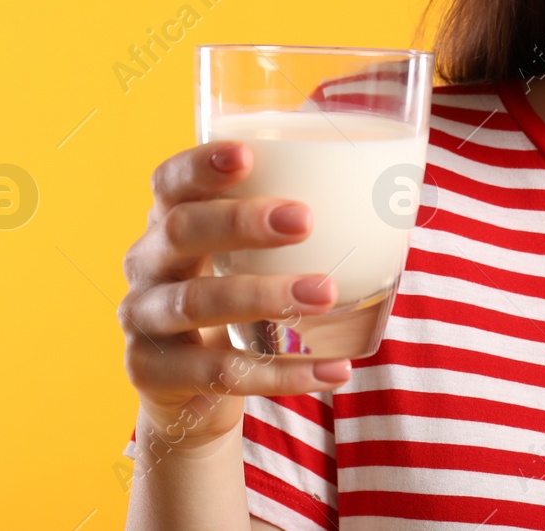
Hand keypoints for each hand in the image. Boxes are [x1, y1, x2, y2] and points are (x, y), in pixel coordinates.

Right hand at [119, 140, 351, 449]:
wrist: (184, 390)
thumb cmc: (231, 297)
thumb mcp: (241, 256)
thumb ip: (287, 222)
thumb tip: (401, 192)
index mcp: (165, 221)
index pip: (169, 181)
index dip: (201, 164)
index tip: (249, 154)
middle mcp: (145, 264)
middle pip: (181, 231)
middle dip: (241, 221)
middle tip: (303, 219)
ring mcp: (143, 320)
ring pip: (197, 303)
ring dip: (264, 295)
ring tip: (326, 293)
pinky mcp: (154, 373)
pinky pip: (222, 373)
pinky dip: (283, 374)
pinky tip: (334, 370)